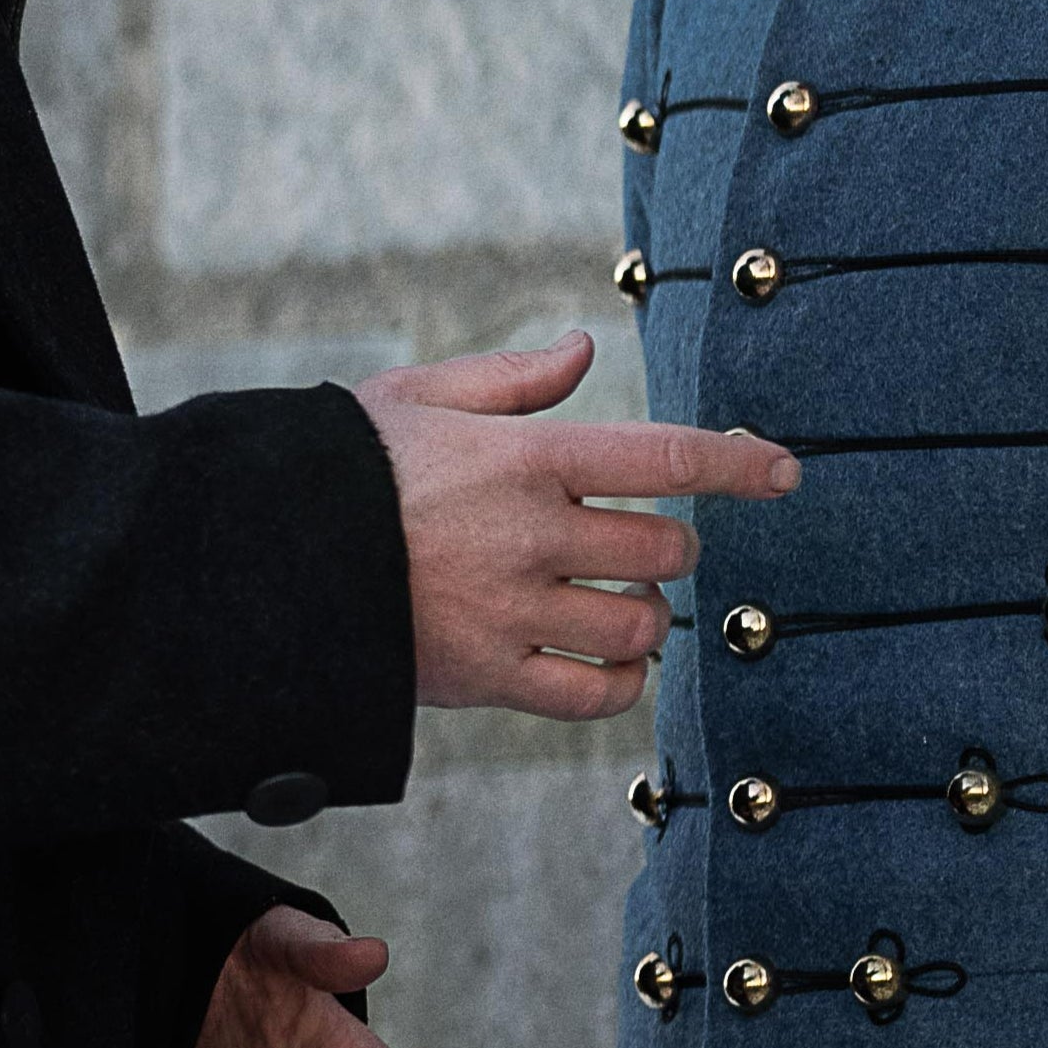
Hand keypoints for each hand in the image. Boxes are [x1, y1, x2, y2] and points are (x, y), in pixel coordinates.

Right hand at [357, 333, 794, 717]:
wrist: (263, 558)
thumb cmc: (341, 468)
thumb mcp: (416, 396)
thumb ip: (509, 380)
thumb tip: (582, 351)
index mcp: (523, 455)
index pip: (663, 455)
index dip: (736, 463)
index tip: (784, 471)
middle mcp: (530, 533)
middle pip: (663, 550)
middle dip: (673, 548)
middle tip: (650, 546)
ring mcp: (513, 610)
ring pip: (638, 628)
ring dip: (647, 617)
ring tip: (622, 603)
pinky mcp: (488, 675)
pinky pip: (593, 695)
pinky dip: (618, 684)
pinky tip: (605, 662)